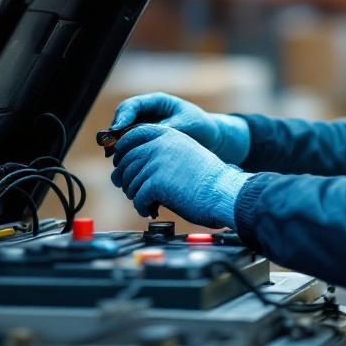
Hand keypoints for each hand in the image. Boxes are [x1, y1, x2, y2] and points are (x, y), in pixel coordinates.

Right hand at [109, 93, 249, 163]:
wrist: (211, 140)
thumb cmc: (201, 127)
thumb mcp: (186, 125)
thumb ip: (166, 129)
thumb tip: (145, 137)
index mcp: (154, 103)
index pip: (131, 106)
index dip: (122, 117)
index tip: (118, 129)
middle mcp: (145, 115)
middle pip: (121, 123)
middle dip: (115, 137)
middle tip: (112, 151)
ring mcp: (143, 131)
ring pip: (122, 139)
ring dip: (118, 151)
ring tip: (118, 163)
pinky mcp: (145, 146)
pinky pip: (130, 151)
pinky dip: (127, 160)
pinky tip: (127, 171)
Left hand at [110, 125, 249, 227]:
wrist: (224, 192)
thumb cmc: (208, 179)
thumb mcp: (186, 153)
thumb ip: (162, 154)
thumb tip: (133, 168)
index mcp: (168, 135)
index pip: (132, 135)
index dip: (123, 150)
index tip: (121, 163)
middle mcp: (160, 145)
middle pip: (127, 161)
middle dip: (125, 179)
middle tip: (131, 191)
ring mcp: (157, 163)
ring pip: (130, 182)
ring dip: (134, 195)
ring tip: (145, 203)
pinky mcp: (156, 183)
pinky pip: (138, 198)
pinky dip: (141, 207)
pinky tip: (149, 211)